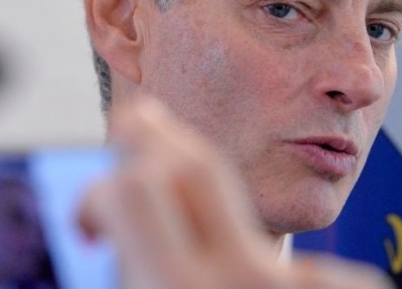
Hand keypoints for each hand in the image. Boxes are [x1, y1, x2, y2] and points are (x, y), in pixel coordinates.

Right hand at [79, 97, 393, 288]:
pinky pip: (306, 266)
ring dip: (224, 215)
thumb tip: (112, 231)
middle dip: (159, 140)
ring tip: (211, 249)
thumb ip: (139, 266)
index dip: (101, 190)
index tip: (95, 207)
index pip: (130, 191)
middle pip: (196, 166)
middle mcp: (246, 279)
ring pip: (252, 210)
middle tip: (139, 128)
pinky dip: (284, 276)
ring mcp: (300, 284)